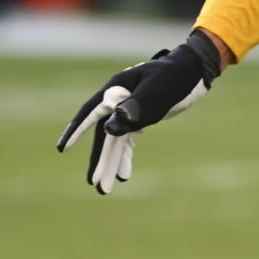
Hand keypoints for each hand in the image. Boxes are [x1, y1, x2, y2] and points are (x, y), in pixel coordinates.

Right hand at [57, 30, 221, 193]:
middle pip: (104, 133)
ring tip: (105, 189)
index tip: (62, 149)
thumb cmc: (176, 75)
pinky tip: (123, 174)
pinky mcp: (140, 117)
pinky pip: (127, 139)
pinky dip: (124, 156)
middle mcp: (118, 100)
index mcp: (117, 89)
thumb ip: (136, 106)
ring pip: (115, 139)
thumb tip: (111, 126)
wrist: (195, 69)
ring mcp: (128, 109)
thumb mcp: (158, 90)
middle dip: (99, 159)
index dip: (77, 131)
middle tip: (94, 184)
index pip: (91, 112)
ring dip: (110, 162)